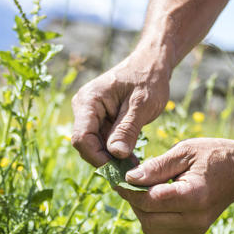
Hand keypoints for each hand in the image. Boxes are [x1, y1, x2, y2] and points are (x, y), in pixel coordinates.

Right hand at [71, 46, 170, 165]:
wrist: (151, 64)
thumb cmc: (148, 79)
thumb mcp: (142, 105)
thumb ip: (127, 129)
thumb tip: (115, 154)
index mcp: (88, 101)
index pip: (81, 137)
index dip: (97, 156)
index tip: (119, 168)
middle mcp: (83, 108)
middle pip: (85, 144)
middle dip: (105, 159)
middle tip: (129, 170)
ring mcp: (89, 114)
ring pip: (93, 146)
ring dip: (111, 158)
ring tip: (133, 164)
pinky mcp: (98, 120)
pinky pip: (101, 141)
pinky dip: (114, 151)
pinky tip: (130, 157)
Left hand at [117, 138, 233, 233]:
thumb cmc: (214, 155)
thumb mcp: (184, 152)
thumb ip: (156, 166)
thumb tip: (129, 178)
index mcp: (194, 197)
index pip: (150, 200)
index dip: (129, 190)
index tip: (118, 177)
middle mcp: (194, 219)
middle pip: (147, 219)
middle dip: (133, 201)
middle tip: (127, 182)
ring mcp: (195, 228)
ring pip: (151, 227)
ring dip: (141, 209)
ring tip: (141, 187)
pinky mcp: (193, 230)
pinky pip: (160, 227)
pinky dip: (151, 214)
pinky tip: (153, 196)